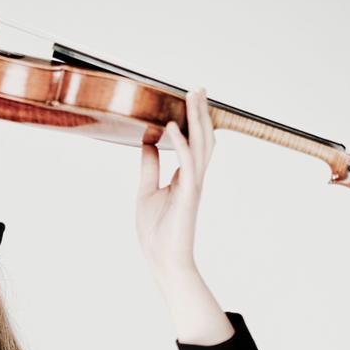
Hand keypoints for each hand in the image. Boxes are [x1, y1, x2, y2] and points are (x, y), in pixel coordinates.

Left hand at [135, 87, 214, 273]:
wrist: (161, 260)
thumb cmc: (156, 232)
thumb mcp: (146, 190)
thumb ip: (149, 166)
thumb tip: (148, 142)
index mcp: (185, 178)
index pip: (193, 143)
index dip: (193, 121)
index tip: (189, 99)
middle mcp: (193, 179)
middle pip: (202, 139)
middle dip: (201, 113)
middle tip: (198, 89)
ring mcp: (193, 186)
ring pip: (200, 146)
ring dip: (197, 120)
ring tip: (193, 96)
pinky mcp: (188, 195)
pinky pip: (187, 164)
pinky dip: (181, 143)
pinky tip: (172, 126)